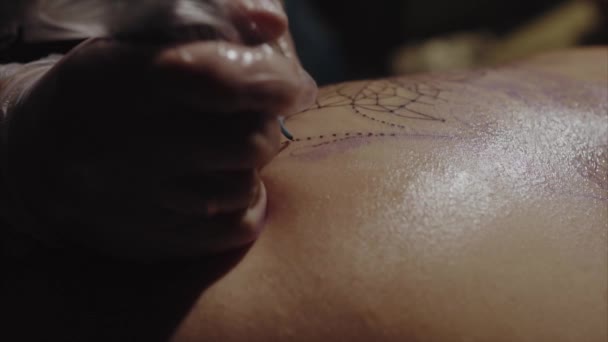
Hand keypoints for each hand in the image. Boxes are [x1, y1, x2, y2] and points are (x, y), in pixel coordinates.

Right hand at [2, 0, 316, 258]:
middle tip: (257, 117)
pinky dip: (247, 203)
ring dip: (252, 165)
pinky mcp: (154, 241)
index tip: (293, 85)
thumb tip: (274, 26)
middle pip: (248, 142)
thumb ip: (212, 21)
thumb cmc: (106, 88)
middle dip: (269, 125)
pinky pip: (237, 227)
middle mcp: (129, 147)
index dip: (274, 81)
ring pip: (244, 188)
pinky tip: (223, 183)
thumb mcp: (139, 40)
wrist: (39, 160)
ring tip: (228, 149)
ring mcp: (141, 202)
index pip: (221, 81)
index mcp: (124, 80)